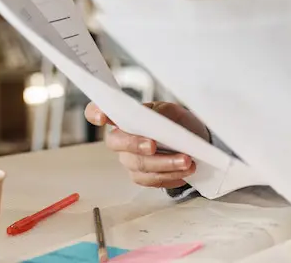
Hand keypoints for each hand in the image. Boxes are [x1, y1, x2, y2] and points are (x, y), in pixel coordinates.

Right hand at [84, 101, 210, 188]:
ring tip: (186, 161)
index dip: (95, 113)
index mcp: (125, 117)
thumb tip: (154, 121)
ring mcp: (129, 159)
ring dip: (164, 164)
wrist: (194, 142)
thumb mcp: (172, 111)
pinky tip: (184, 171)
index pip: (98, 112)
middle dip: (135, 144)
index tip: (102, 117)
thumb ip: (160, 114)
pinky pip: (151, 179)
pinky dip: (170, 175)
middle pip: (117, 143)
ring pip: (139, 165)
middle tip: (153, 146)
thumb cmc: (178, 124)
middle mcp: (122, 139)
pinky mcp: (141, 177)